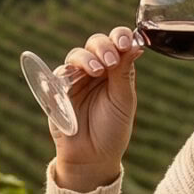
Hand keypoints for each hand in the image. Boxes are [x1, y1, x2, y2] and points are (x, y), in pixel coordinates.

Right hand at [51, 26, 142, 190]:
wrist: (92, 157)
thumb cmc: (112, 129)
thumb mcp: (123, 100)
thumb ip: (124, 72)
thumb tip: (136, 45)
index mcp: (116, 69)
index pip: (117, 42)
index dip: (119, 36)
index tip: (124, 43)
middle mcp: (96, 70)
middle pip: (95, 43)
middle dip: (102, 47)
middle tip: (110, 61)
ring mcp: (76, 78)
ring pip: (76, 55)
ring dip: (86, 58)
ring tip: (97, 70)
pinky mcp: (57, 90)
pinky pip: (58, 74)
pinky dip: (66, 73)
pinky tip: (74, 80)